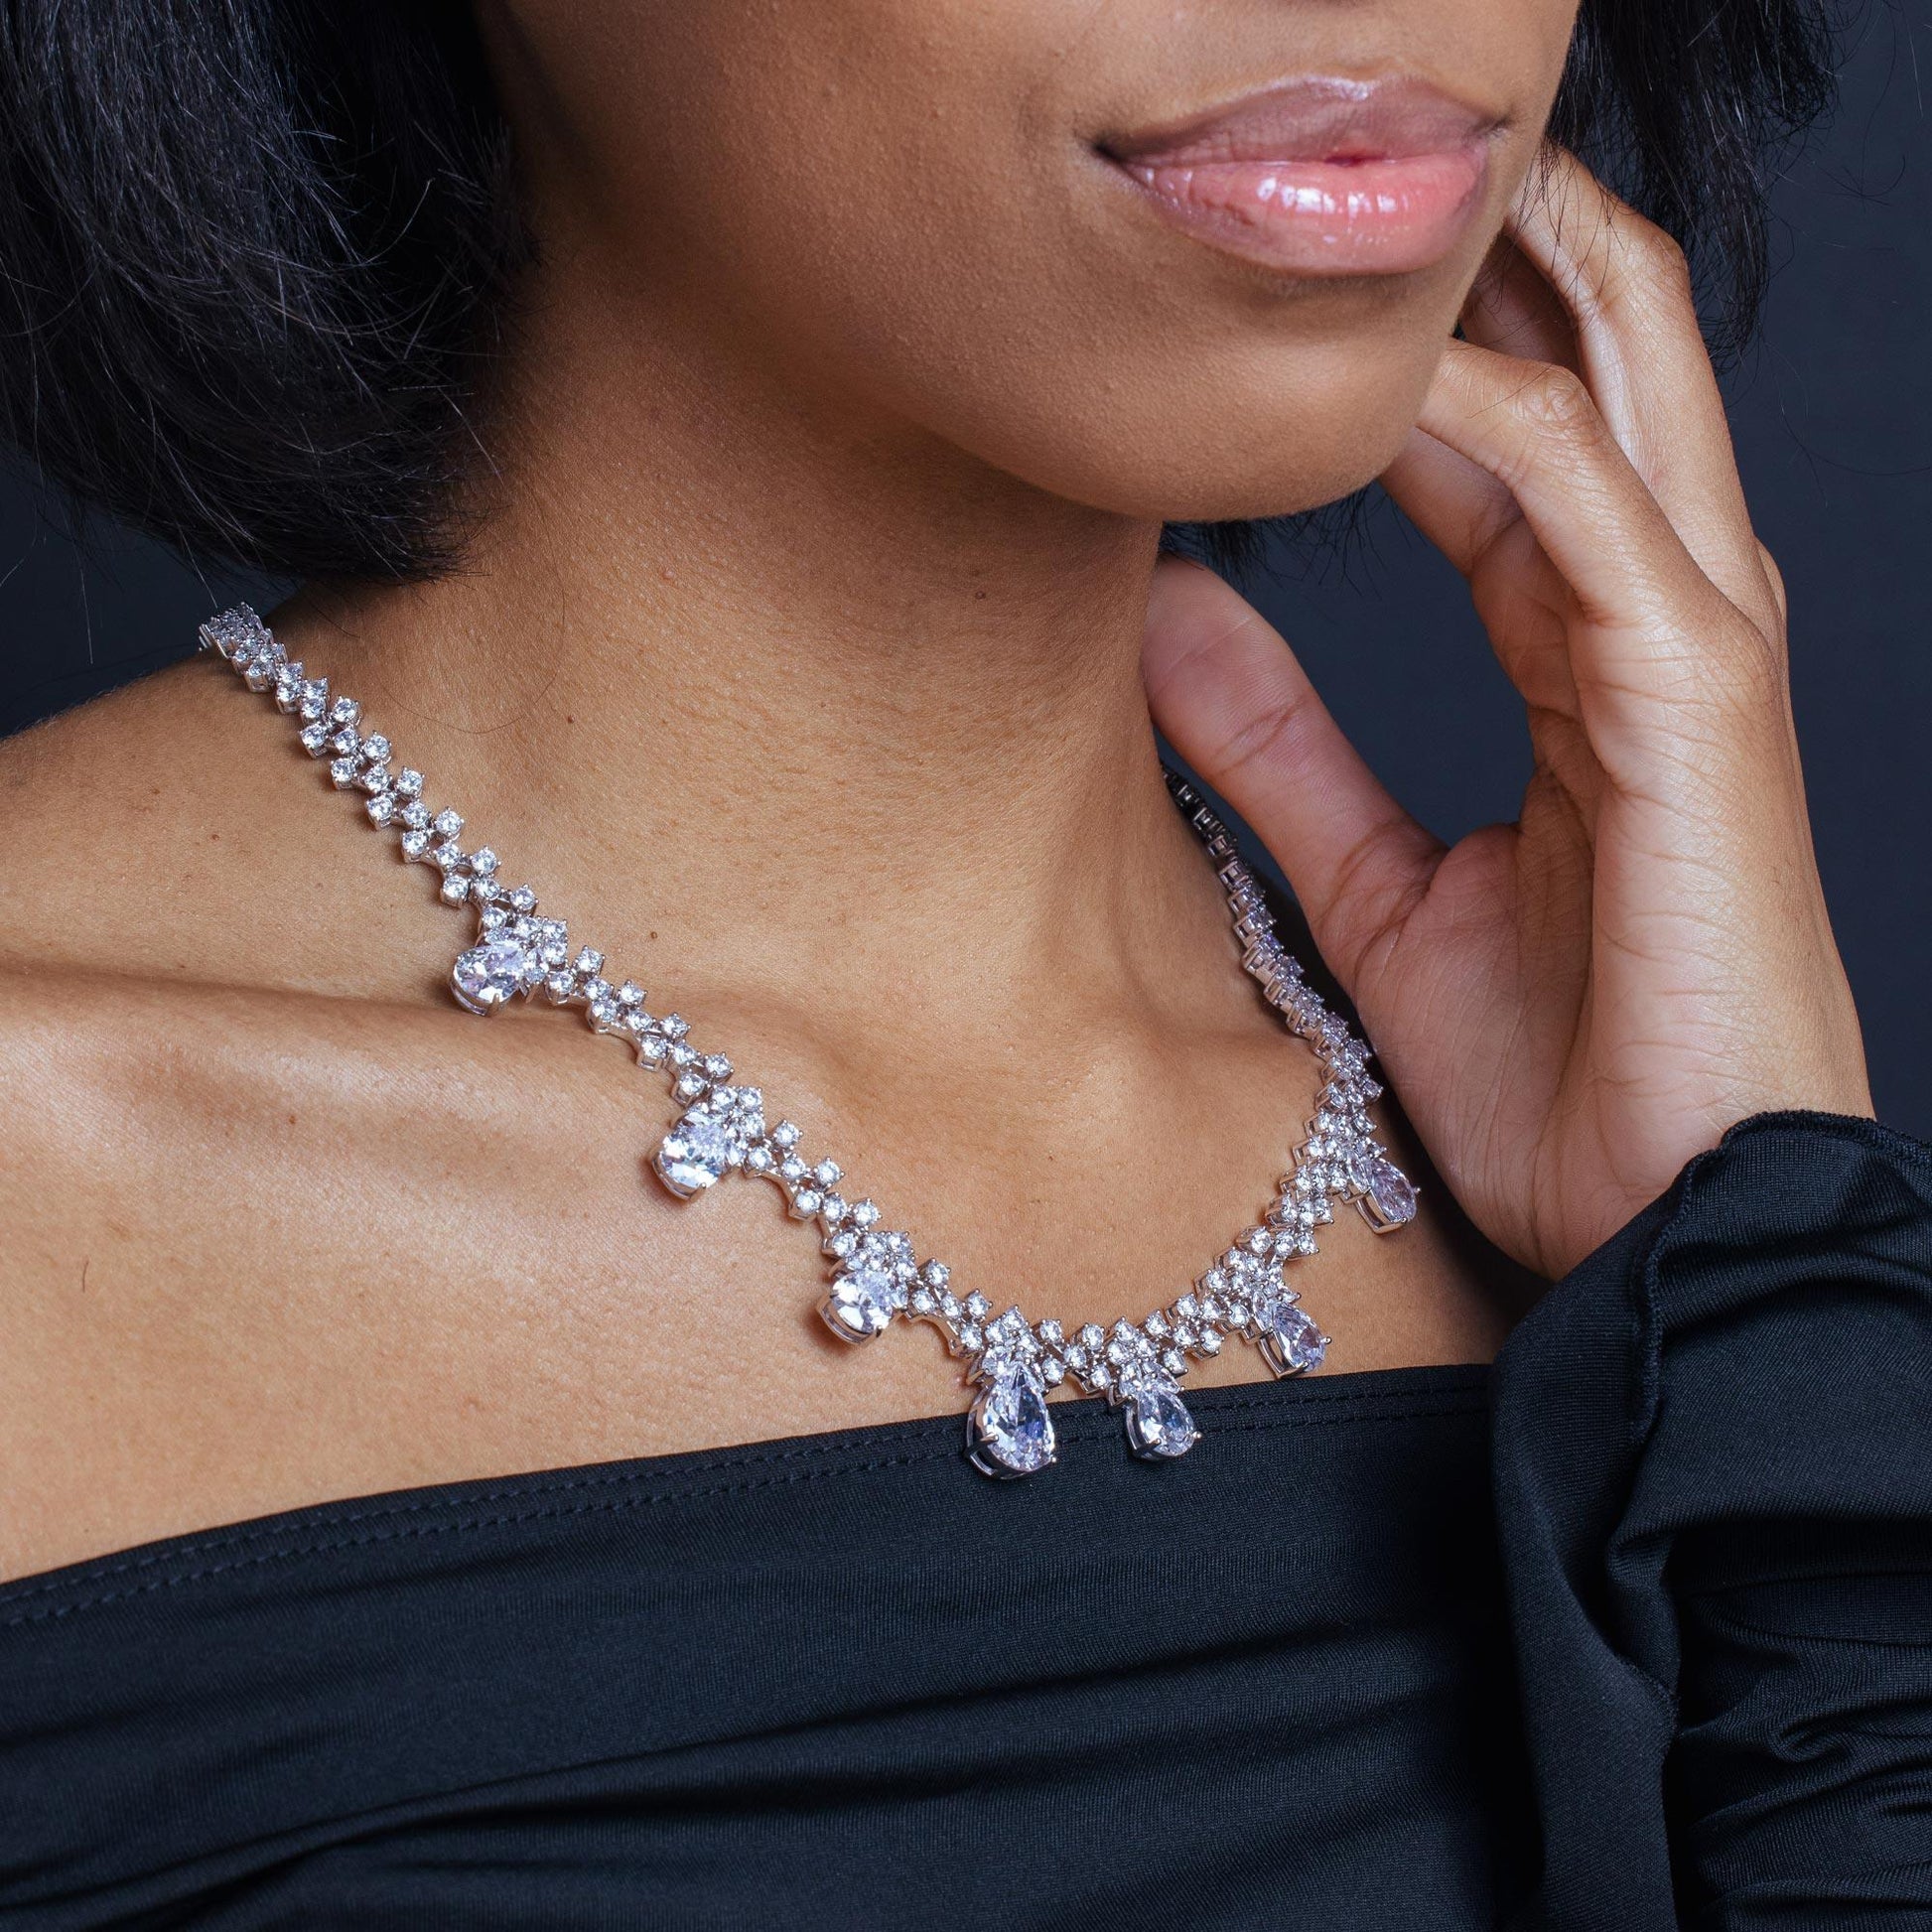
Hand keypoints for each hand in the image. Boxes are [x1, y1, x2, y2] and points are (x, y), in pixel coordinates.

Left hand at [1143, 145, 1872, 1279]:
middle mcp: (1657, 616)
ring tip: (1391, 175)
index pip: (1514, 434)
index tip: (1292, 274)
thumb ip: (1282, 746)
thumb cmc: (1557, 1073)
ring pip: (1619, 378)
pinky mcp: (1695, 700)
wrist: (1663, 1218)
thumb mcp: (1376, 888)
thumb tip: (1164, 620)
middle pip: (1603, 353)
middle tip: (1371, 147)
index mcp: (1591, 652)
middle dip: (1504, 234)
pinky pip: (1588, 506)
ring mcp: (1692, 645)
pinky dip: (1487, 421)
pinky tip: (1381, 377)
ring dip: (1508, 262)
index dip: (1417, 332)